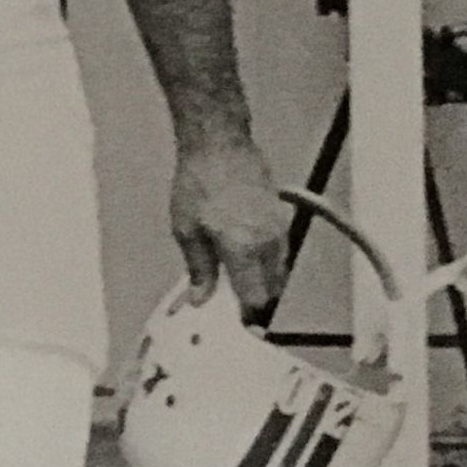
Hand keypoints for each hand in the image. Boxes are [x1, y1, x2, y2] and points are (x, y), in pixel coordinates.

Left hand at [171, 130, 289, 324]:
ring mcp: (278, 227)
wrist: (219, 144)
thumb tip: (201, 297)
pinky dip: (267, 259)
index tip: (238, 322)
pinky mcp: (280, 215)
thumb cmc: (199, 182)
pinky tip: (246, 253)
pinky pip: (279, 249)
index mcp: (243, 248)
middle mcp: (267, 241)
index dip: (247, 314)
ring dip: (262, 278)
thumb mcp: (186, 229)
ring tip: (237, 277)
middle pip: (272, 287)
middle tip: (234, 301)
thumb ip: (199, 268)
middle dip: (256, 298)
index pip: (256, 297)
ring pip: (279, 269)